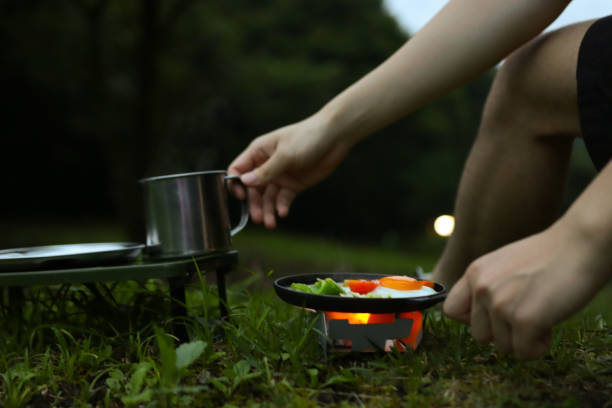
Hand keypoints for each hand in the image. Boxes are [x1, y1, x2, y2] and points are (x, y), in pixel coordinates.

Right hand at [228, 114, 350, 227]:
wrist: (334, 138)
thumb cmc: (307, 137)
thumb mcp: (285, 155)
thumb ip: (266, 171)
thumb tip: (244, 182)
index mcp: (259, 152)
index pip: (238, 169)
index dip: (235, 183)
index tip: (241, 196)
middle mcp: (266, 165)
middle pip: (252, 188)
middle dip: (254, 203)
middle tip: (258, 218)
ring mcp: (280, 176)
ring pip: (267, 197)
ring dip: (267, 210)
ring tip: (270, 223)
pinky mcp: (294, 185)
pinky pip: (283, 199)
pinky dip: (282, 206)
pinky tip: (283, 213)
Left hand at [443, 223, 608, 358]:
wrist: (581, 244)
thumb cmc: (549, 256)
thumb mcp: (503, 264)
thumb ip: (487, 286)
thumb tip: (479, 318)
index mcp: (475, 273)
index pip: (451, 311)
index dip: (472, 320)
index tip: (494, 316)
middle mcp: (482, 287)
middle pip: (479, 336)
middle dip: (504, 332)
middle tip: (528, 313)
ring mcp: (501, 304)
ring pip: (503, 347)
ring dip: (524, 339)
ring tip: (542, 313)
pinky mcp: (524, 319)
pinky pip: (524, 353)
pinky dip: (539, 347)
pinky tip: (550, 324)